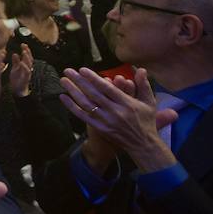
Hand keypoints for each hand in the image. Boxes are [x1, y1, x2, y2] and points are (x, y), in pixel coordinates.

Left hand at [7, 43, 33, 97]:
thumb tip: (15, 54)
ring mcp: (27, 73)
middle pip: (29, 58)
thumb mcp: (15, 68)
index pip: (26, 56)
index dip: (26, 50)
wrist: (18, 90)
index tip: (23, 44)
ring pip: (29, 64)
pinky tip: (22, 63)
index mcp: (24, 65)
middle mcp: (27, 68)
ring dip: (27, 58)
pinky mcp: (26, 78)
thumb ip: (15, 61)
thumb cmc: (17, 79)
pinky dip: (25, 67)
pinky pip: (27, 72)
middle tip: (24, 45)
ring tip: (24, 52)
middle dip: (27, 52)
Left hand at [59, 67, 178, 172]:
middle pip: (93, 94)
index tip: (82, 69)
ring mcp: (106, 121)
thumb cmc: (146, 121)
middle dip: (79, 81)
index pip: (107, 89)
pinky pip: (83, 116)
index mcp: (126, 103)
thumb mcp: (149, 102)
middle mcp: (115, 112)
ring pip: (86, 104)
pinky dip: (72, 107)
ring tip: (63, 80)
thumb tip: (140, 69)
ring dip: (73, 91)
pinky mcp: (100, 128)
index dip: (94, 78)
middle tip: (68, 70)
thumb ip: (144, 85)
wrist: (143, 145)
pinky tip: (63, 97)